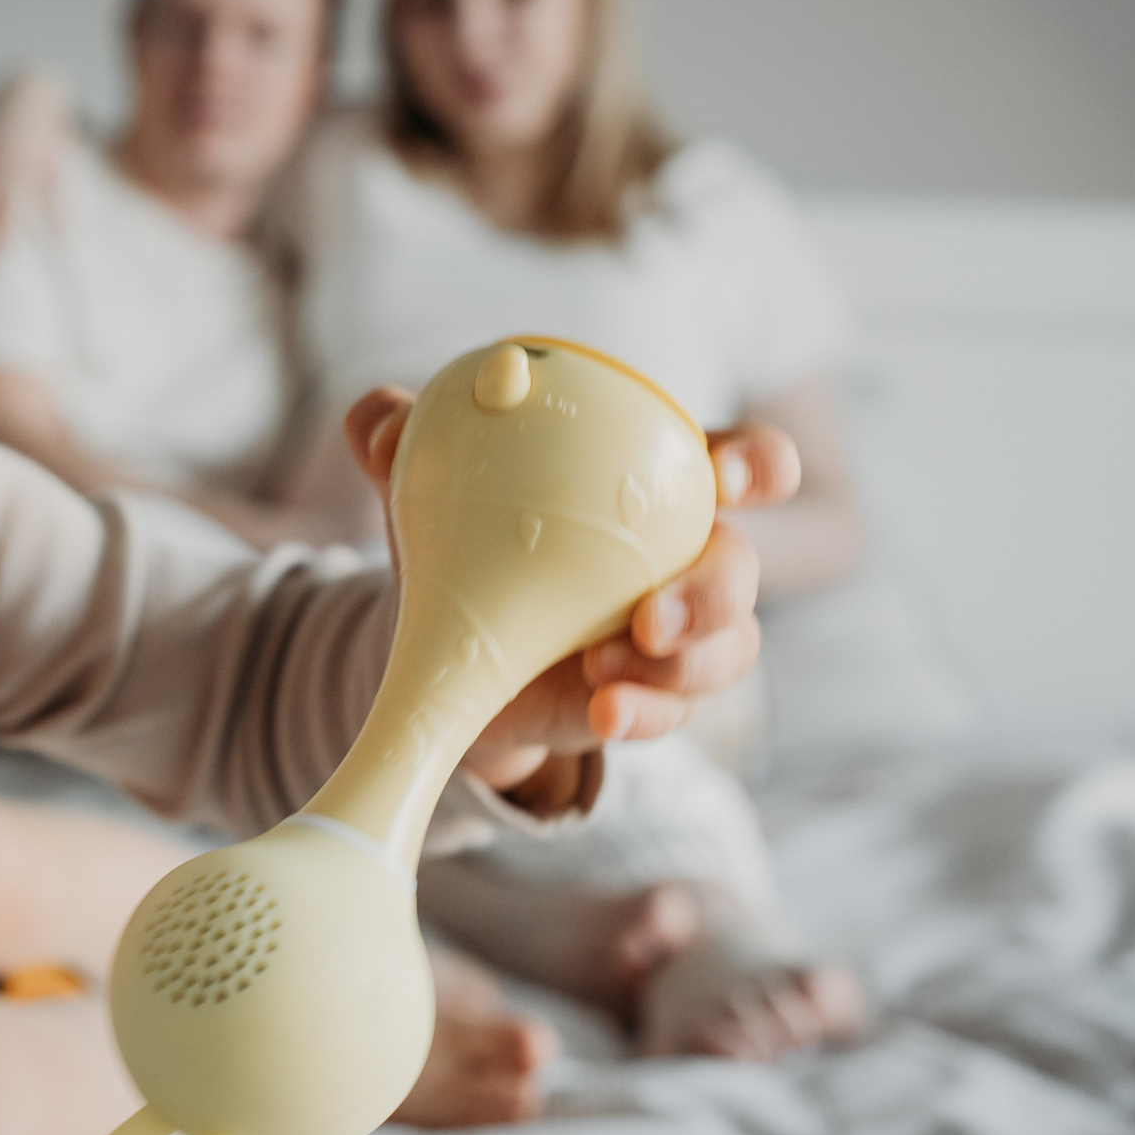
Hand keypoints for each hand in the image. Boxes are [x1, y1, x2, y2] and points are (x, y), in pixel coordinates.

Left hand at [339, 386, 798, 788]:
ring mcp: (674, 635)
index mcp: (652, 486)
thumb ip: (406, 444)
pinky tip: (601, 710)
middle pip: (740, 571)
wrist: (447, 642)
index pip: (738, 463)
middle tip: (653, 616)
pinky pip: (672, 711)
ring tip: (603, 670)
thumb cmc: (468, 541)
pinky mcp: (649, 696)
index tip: (738, 479)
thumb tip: (374, 421)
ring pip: (725, 651)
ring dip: (679, 666)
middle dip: (715, 594)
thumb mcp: (434, 490)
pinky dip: (644, 712)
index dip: (761, 465)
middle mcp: (682, 559)